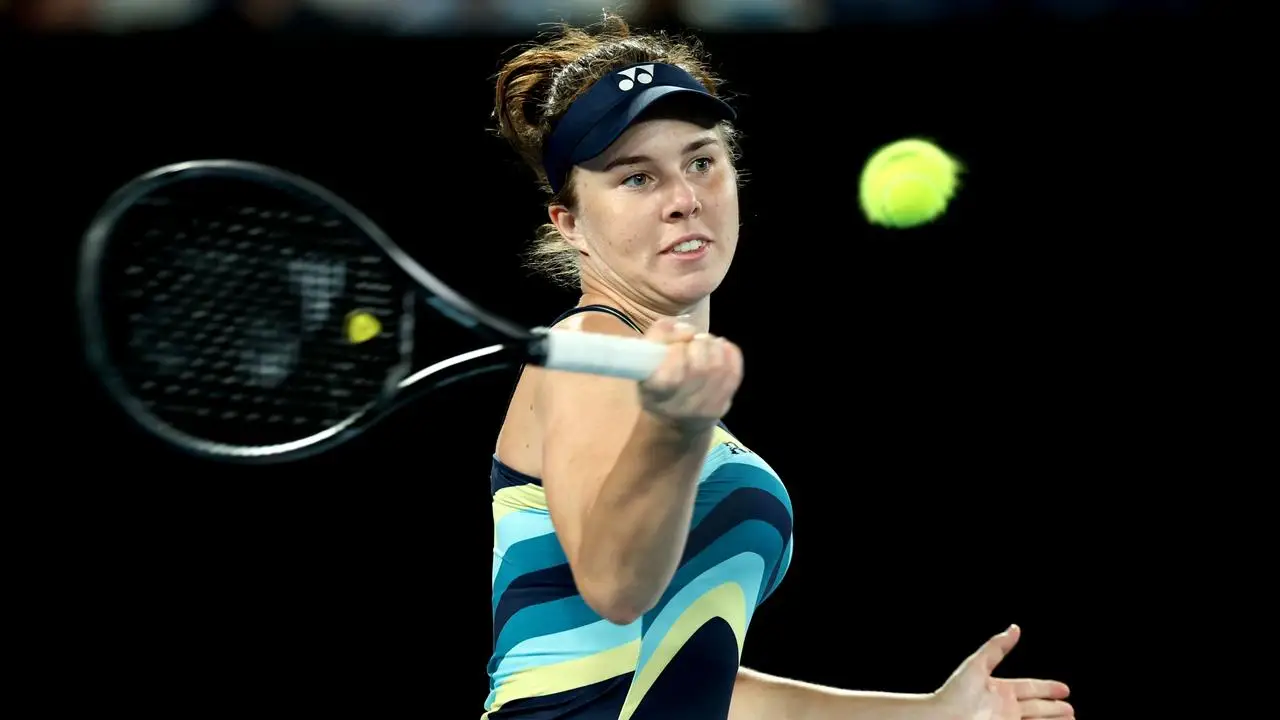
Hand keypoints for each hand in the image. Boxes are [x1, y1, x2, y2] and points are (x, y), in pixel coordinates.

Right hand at [638, 318, 742, 433]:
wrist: (674, 423)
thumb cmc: (656, 385)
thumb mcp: (644, 361)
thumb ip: (659, 336)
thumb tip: (686, 328)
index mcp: (655, 393)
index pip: (671, 372)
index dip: (677, 350)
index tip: (676, 345)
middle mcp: (680, 405)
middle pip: (700, 368)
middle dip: (699, 345)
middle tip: (693, 340)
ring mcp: (704, 407)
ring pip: (718, 368)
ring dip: (714, 346)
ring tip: (705, 343)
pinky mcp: (722, 405)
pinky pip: (734, 373)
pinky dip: (730, 353)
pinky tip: (720, 348)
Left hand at [933, 625, 1073, 719]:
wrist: (943, 717)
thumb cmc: (955, 692)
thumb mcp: (978, 664)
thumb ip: (997, 648)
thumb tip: (1014, 628)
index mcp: (1001, 690)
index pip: (1030, 688)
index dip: (1048, 688)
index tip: (1065, 690)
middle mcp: (1006, 707)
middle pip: (1037, 708)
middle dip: (1054, 709)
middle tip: (1072, 711)